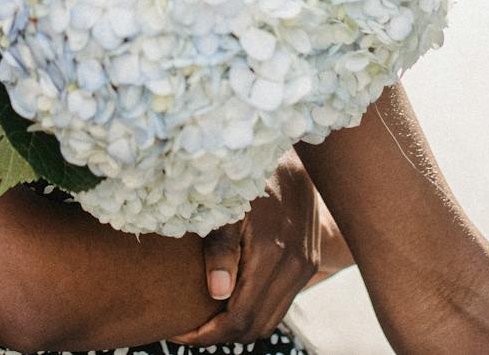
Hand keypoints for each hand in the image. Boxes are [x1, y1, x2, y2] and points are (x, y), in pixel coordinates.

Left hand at [172, 152, 322, 345]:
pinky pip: (282, 302)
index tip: (179, 333)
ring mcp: (306, 265)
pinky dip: (256, 312)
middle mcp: (295, 266)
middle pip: (256, 326)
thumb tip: (217, 293)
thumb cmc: (248, 173)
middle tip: (188, 331)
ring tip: (206, 320)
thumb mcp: (226, 203)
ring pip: (272, 320)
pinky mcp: (310, 261)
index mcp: (272, 254)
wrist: (291, 151)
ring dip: (239, 328)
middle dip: (220, 336)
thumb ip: (221, 248)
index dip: (208, 333)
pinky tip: (231, 302)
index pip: (240, 317)